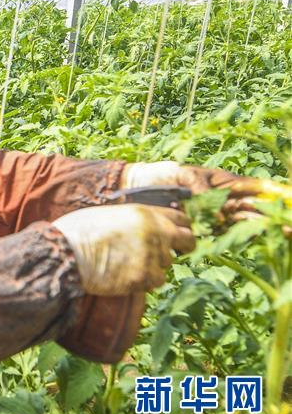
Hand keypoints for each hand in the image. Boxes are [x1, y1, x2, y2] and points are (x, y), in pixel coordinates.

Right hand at [53, 204, 194, 295]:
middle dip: (181, 248)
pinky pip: (156, 282)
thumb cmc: (78, 231)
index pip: (181, 219)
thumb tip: (147, 229)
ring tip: (128, 264)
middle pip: (188, 241)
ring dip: (154, 266)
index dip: (179, 228)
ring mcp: (152, 255)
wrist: (65, 253)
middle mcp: (155, 232)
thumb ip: (134, 220)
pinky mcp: (144, 277)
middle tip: (163, 254)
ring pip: (168, 264)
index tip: (174, 236)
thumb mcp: (110, 214)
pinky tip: (125, 276)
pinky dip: (145, 281)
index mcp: (145, 212)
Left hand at [122, 161, 288, 226]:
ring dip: (263, 229)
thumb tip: (218, 215)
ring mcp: (217, 216)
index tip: (289, 202)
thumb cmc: (162, 174)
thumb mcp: (185, 174)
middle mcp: (226, 200)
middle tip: (290, 226)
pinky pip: (226, 236)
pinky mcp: (204, 230)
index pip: (257, 189)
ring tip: (282, 233)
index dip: (276, 195)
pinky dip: (240, 239)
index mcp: (226, 182)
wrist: (137, 187)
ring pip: (246, 224)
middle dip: (275, 217)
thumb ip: (203, 189)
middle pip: (257, 209)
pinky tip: (254, 239)